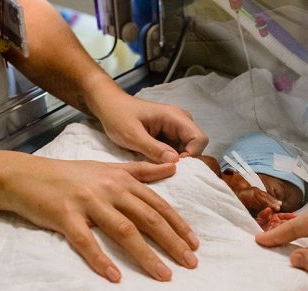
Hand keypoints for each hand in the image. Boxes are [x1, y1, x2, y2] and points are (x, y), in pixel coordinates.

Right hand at [4, 156, 198, 281]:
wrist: (25, 175)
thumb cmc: (69, 175)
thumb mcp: (108, 168)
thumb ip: (141, 170)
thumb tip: (174, 166)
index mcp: (121, 180)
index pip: (157, 204)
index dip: (178, 224)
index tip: (195, 244)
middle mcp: (109, 190)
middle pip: (148, 218)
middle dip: (172, 242)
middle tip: (190, 263)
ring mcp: (87, 202)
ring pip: (124, 231)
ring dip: (146, 255)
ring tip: (164, 275)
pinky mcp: (65, 216)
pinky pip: (86, 241)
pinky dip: (100, 259)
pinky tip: (114, 277)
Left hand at [91, 89, 208, 162]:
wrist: (108, 105)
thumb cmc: (117, 116)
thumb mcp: (132, 135)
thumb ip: (154, 148)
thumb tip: (175, 162)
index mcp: (174, 116)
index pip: (199, 139)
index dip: (192, 156)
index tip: (173, 167)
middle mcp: (180, 120)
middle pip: (197, 145)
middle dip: (186, 160)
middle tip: (165, 169)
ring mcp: (176, 127)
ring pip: (188, 149)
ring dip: (178, 160)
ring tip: (159, 166)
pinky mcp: (170, 134)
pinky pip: (179, 149)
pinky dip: (171, 158)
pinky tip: (157, 162)